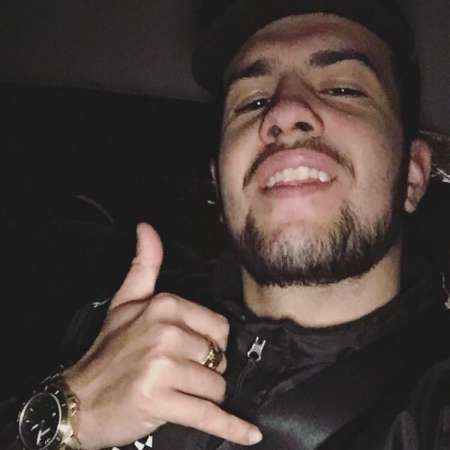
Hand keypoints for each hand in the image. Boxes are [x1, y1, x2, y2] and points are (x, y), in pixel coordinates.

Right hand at [64, 223, 261, 448]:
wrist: (79, 398)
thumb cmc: (108, 350)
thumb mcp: (125, 302)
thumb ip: (144, 265)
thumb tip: (147, 227)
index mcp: (164, 306)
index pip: (219, 328)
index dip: (210, 344)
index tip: (190, 352)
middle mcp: (165, 333)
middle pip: (219, 358)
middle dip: (206, 371)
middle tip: (177, 374)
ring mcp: (162, 368)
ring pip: (216, 386)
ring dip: (203, 396)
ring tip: (176, 392)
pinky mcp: (161, 402)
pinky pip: (209, 415)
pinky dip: (232, 428)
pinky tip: (249, 435)